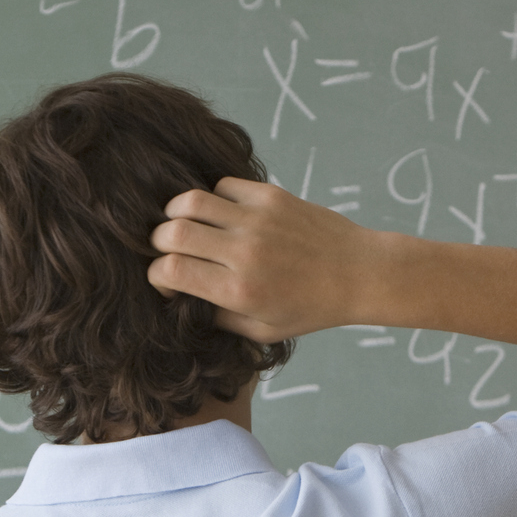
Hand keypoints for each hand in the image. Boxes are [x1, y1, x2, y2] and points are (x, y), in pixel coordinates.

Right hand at [147, 177, 387, 341]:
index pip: (170, 270)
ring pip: (190, 201)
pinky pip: (222, 186)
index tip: (166, 279)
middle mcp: (244, 253)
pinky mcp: (271, 197)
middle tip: (168, 249)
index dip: (156, 274)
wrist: (359, 273)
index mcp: (239, 291)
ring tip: (185, 224)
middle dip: (158, 242)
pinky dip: (213, 197)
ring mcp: (258, 220)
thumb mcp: (263, 330)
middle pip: (171, 232)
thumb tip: (184, 299)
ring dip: (177, 213)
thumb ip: (219, 318)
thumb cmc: (311, 308)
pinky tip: (222, 213)